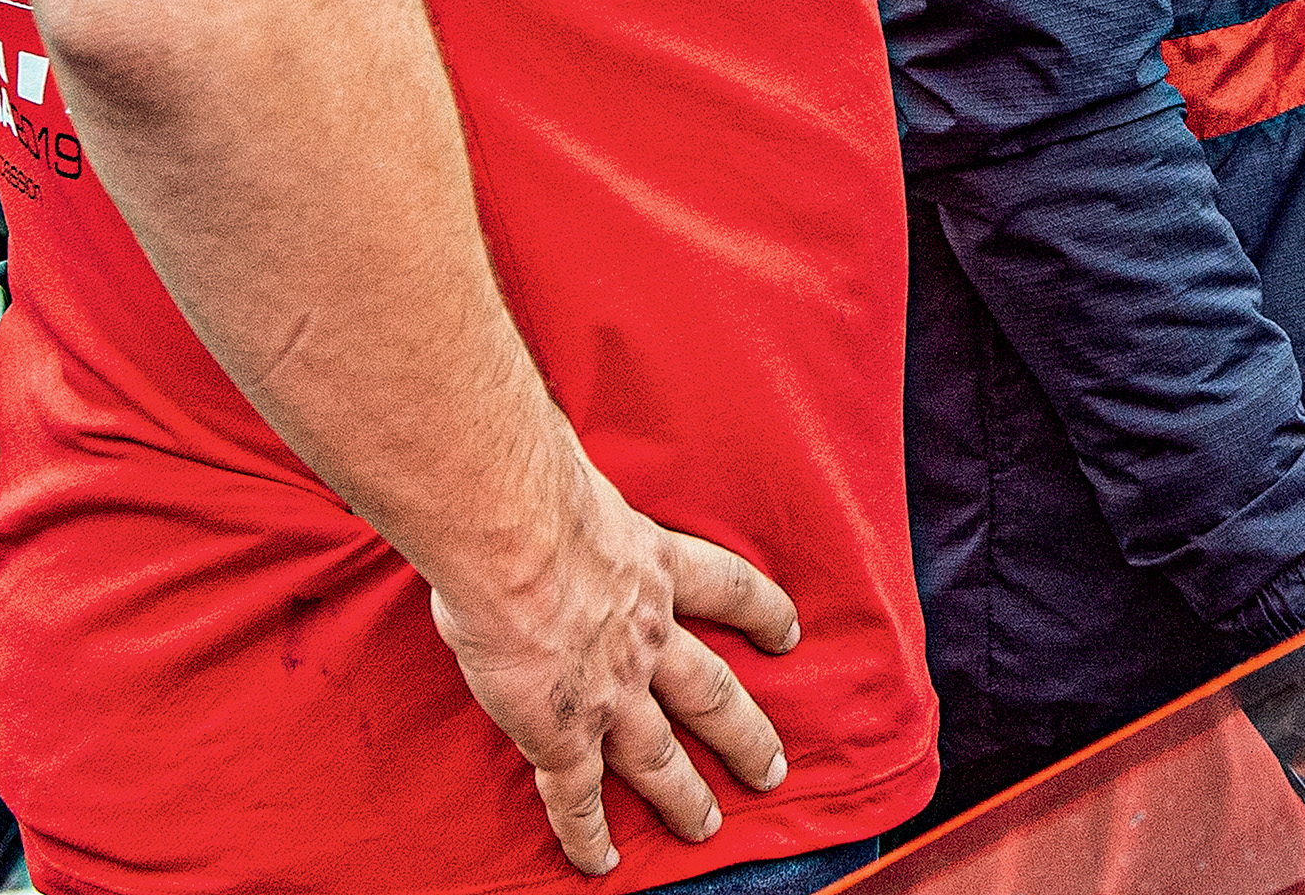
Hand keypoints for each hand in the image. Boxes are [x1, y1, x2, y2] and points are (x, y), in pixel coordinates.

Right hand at [423, 452, 800, 878]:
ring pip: (658, 758)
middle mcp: (647, 636)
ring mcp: (610, 690)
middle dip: (745, 734)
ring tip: (709, 828)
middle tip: (774, 768)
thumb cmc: (535, 486)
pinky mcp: (561, 732)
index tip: (789, 632)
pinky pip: (577, 798)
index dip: (762, 612)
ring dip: (684, 797)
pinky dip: (586, 837)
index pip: (728, 588)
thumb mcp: (576, 473)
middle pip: (712, 693)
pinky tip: (600, 867)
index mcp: (653, 567)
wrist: (516, 532)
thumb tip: (542, 450)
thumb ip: (573, 481)